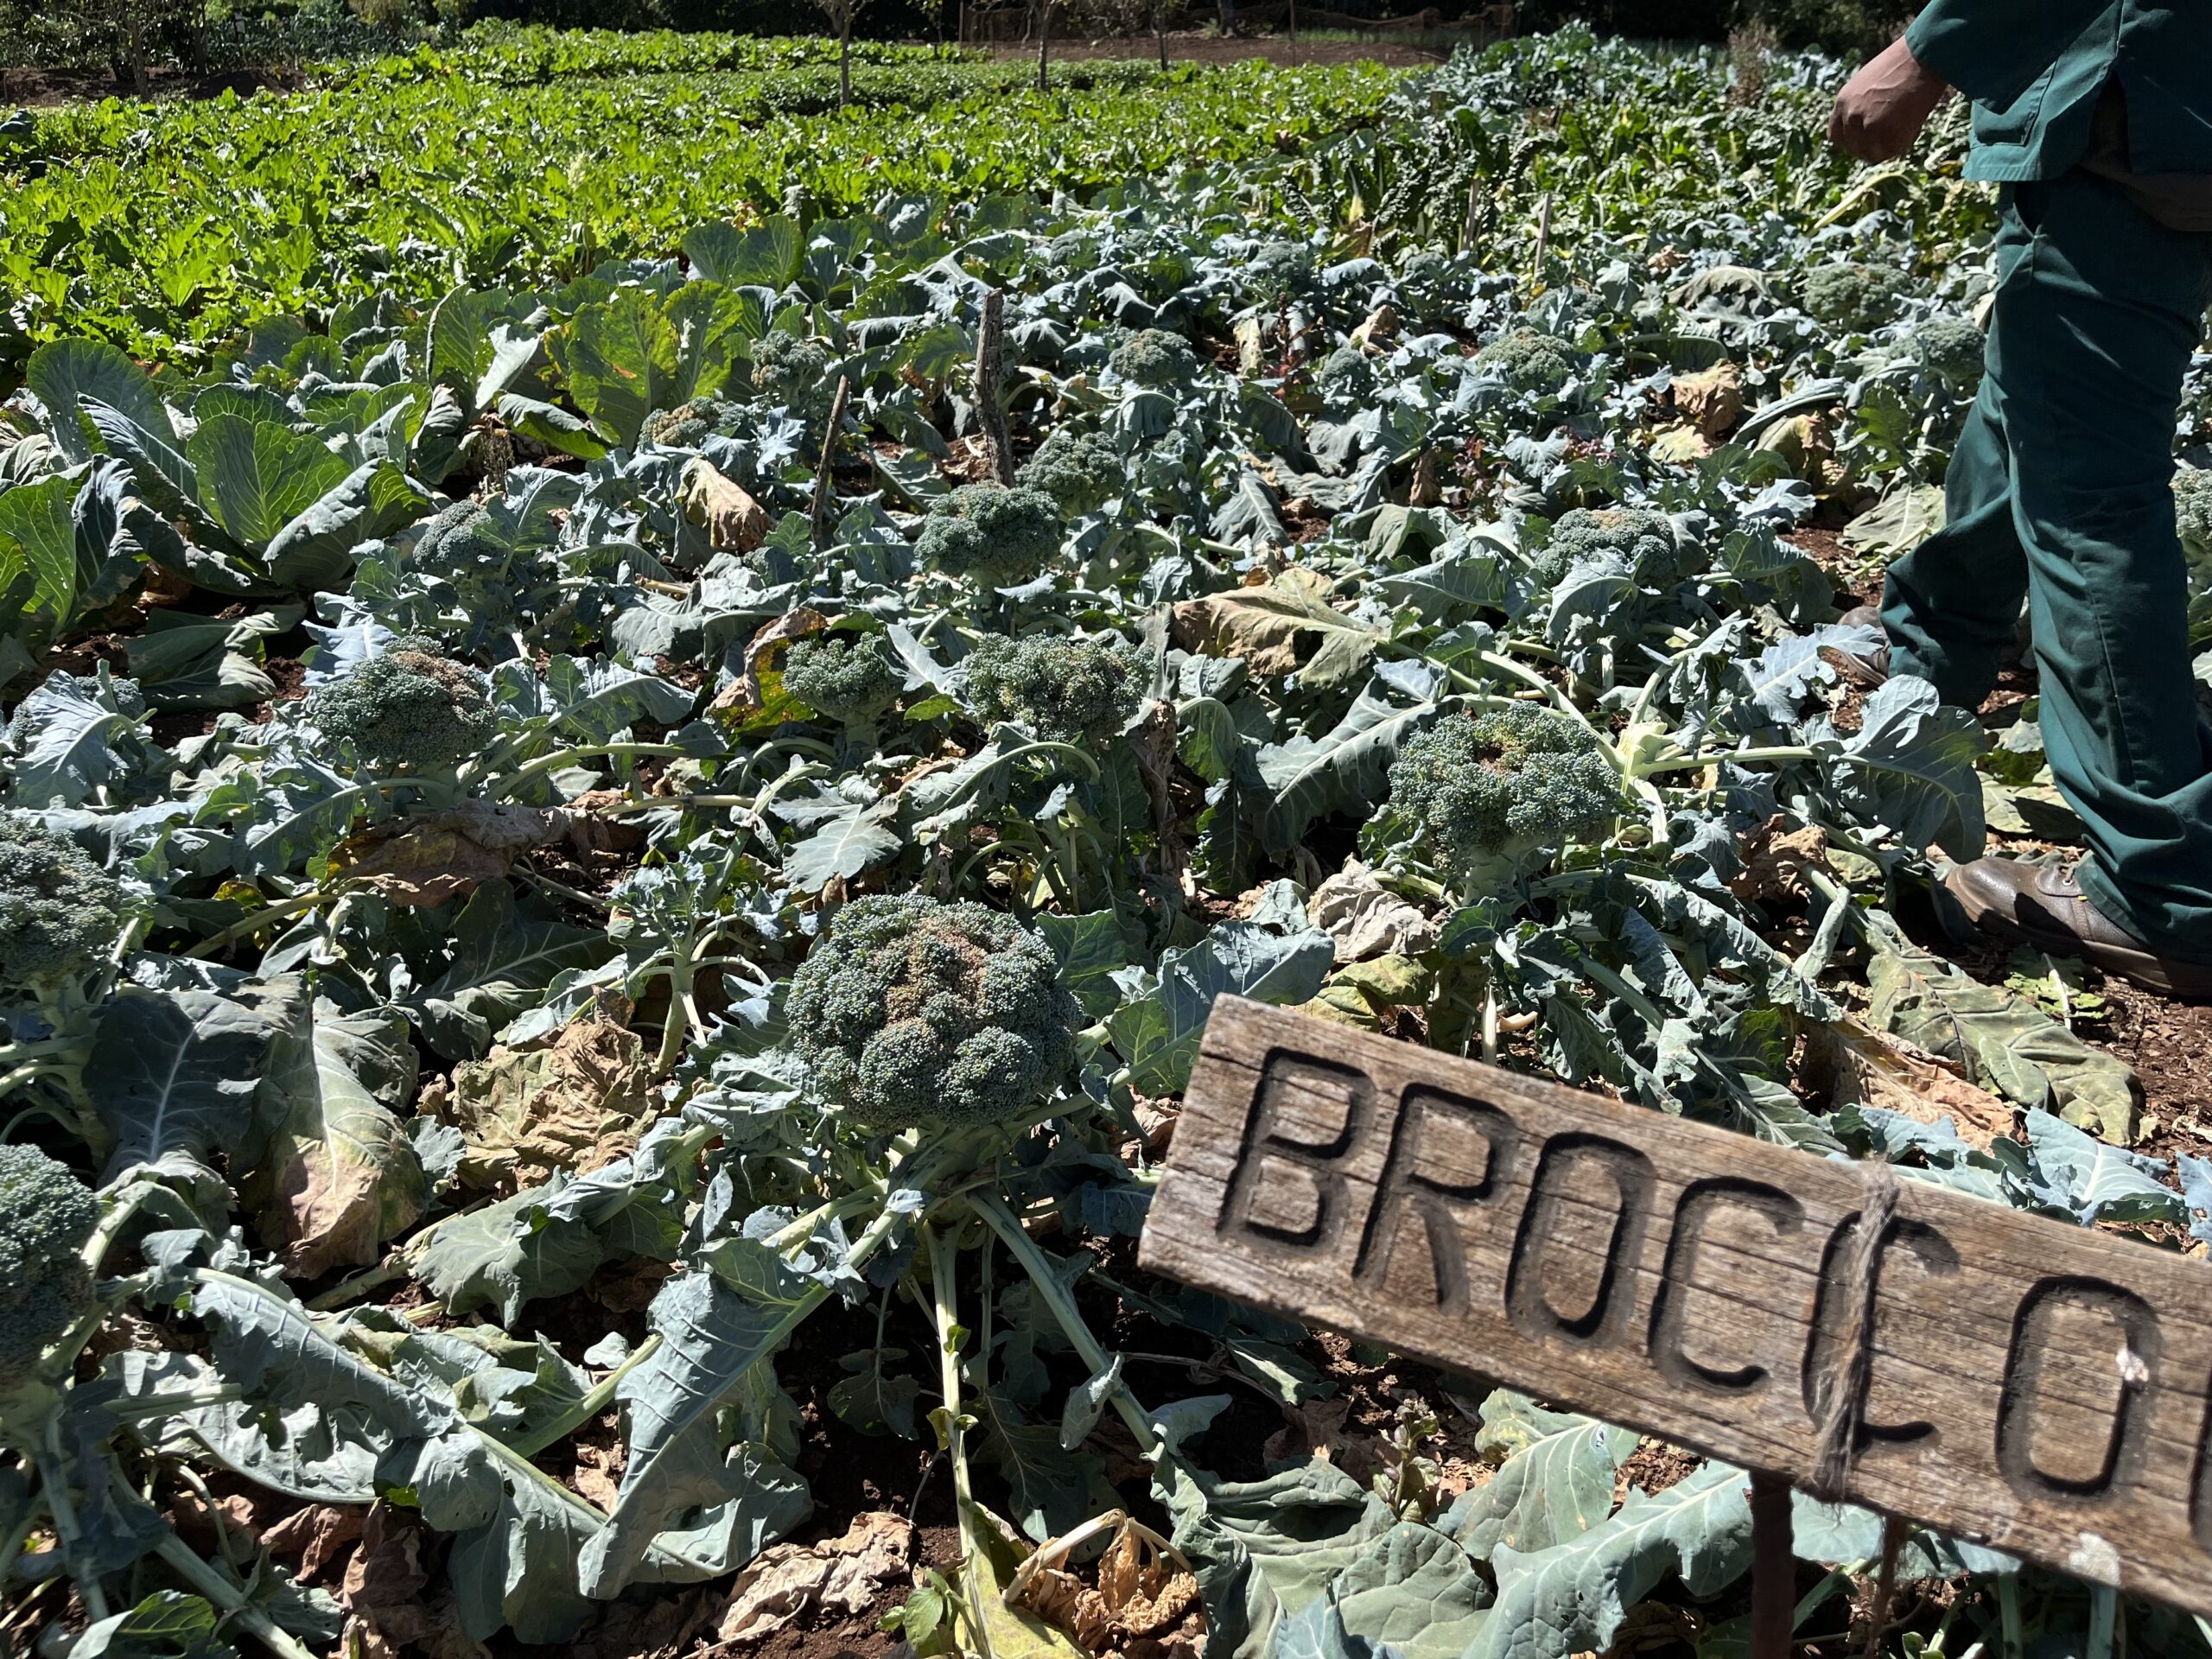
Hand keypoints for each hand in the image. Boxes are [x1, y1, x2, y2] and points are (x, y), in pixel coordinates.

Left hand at [1828, 37, 1950, 161]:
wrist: (1923, 55)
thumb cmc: (1903, 64)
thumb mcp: (1868, 83)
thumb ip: (1860, 105)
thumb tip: (1865, 127)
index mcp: (1843, 102)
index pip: (1836, 137)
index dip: (1852, 141)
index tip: (1866, 139)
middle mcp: (1851, 116)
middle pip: (1854, 148)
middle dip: (1870, 146)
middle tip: (1889, 135)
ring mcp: (1867, 126)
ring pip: (1872, 154)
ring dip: (1887, 146)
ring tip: (1903, 126)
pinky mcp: (1887, 133)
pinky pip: (1892, 151)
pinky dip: (1904, 142)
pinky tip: (1913, 125)